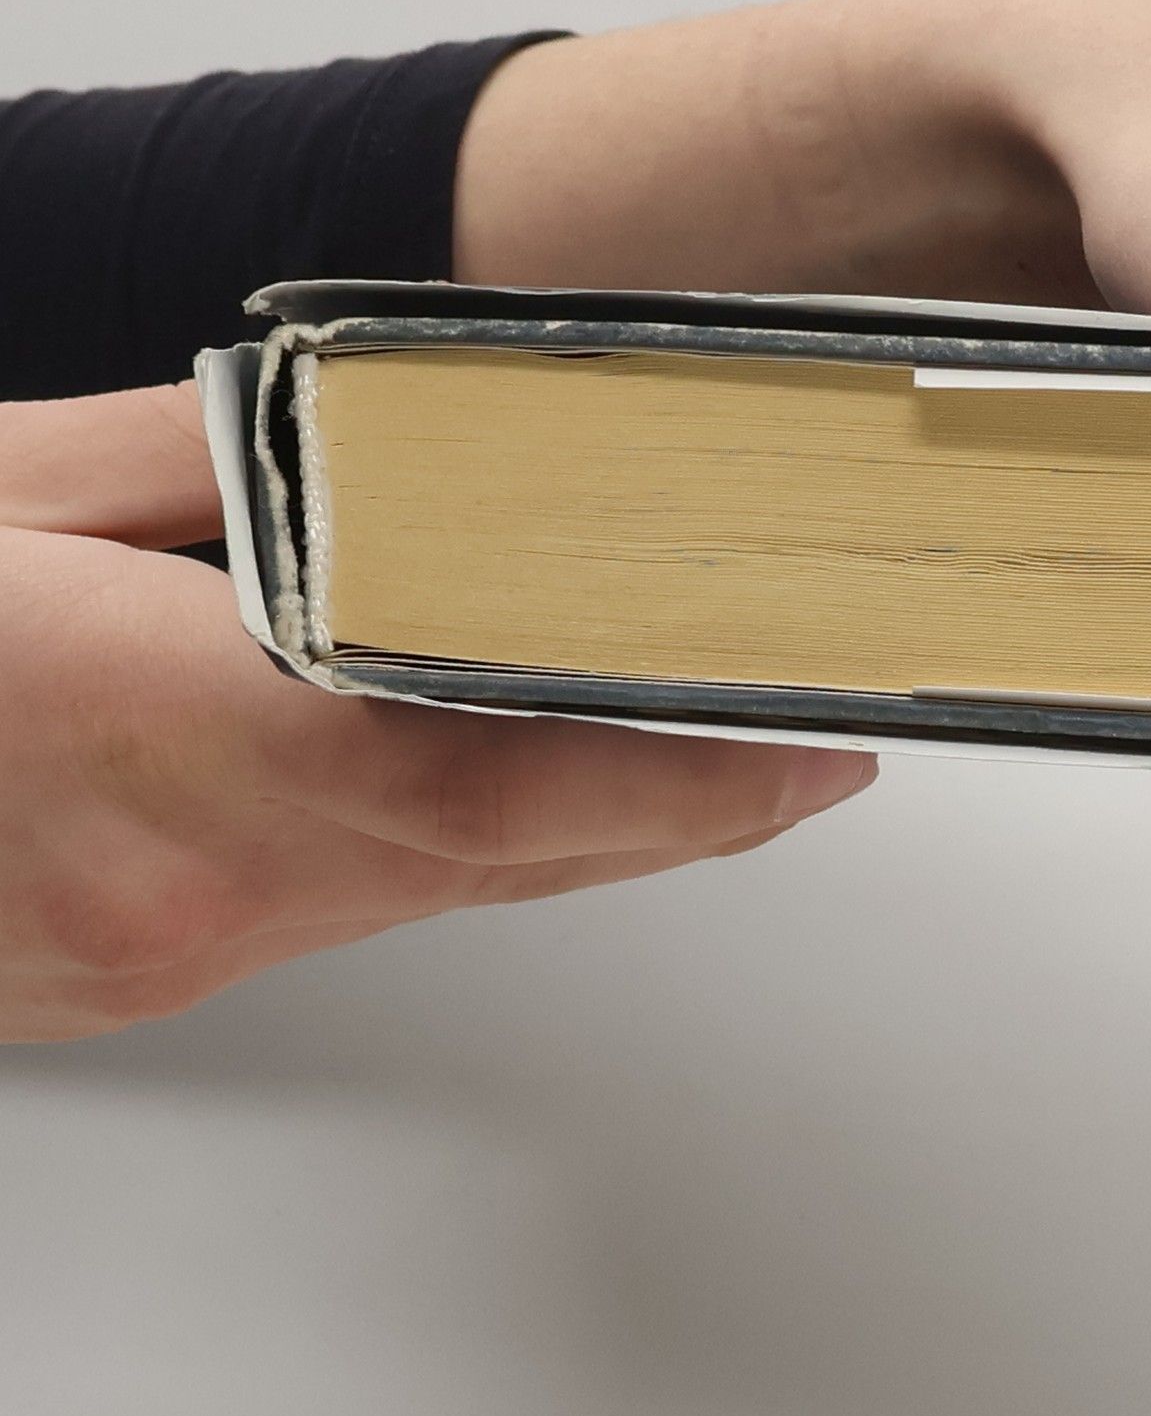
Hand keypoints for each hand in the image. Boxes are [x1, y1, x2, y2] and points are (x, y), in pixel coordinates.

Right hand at [0, 386, 874, 1039]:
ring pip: (436, 893)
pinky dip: (458, 858)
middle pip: (502, 857)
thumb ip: (205, 463)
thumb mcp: (1, 490)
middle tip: (806, 757)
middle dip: (678, 812)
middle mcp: (185, 883)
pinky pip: (347, 911)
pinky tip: (509, 801)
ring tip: (706, 770)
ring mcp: (160, 950)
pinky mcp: (134, 971)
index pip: (496, 779)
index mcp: (163, 740)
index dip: (677, 777)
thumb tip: (364, 443)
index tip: (805, 751)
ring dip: (583, 836)